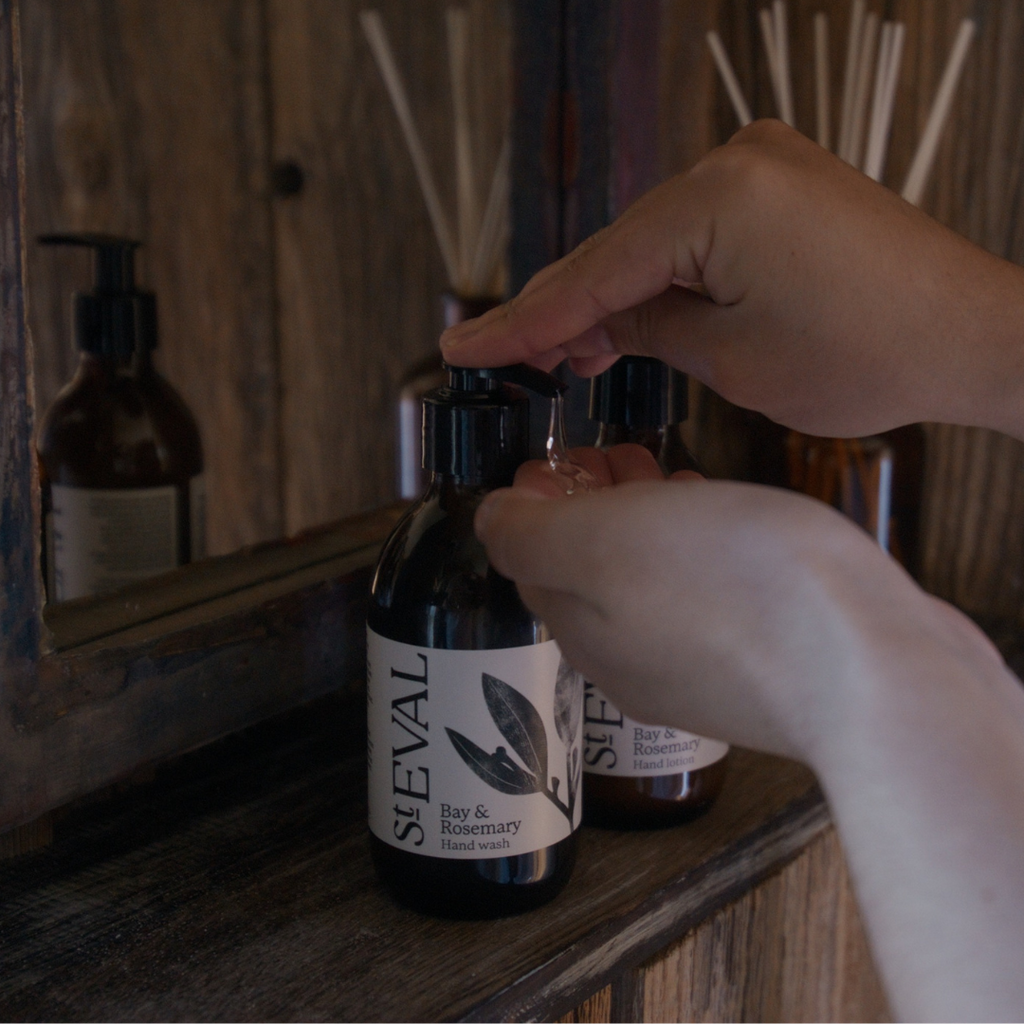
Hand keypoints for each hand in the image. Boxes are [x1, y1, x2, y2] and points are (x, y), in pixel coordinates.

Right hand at [443, 120, 1023, 439]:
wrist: (971, 336)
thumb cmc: (871, 353)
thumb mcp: (731, 358)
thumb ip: (648, 330)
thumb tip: (596, 325)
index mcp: (718, 199)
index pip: (594, 272)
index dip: (524, 320)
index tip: (466, 347)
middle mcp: (736, 161)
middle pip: (617, 249)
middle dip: (561, 309)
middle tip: (504, 357)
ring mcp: (761, 167)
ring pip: (651, 243)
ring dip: (610, 298)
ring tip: (564, 357)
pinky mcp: (779, 186)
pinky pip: (694, 234)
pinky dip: (660, 279)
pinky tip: (628, 321)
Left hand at [478, 456, 999, 765]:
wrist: (872, 670)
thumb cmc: (732, 589)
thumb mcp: (602, 541)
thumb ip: (533, 534)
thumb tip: (490, 521)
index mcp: (583, 631)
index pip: (530, 563)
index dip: (534, 504)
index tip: (557, 457)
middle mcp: (632, 662)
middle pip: (590, 573)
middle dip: (591, 507)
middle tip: (613, 454)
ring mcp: (700, 670)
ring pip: (649, 582)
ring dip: (647, 522)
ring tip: (666, 471)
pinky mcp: (763, 664)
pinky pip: (709, 596)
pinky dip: (700, 549)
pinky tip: (726, 516)